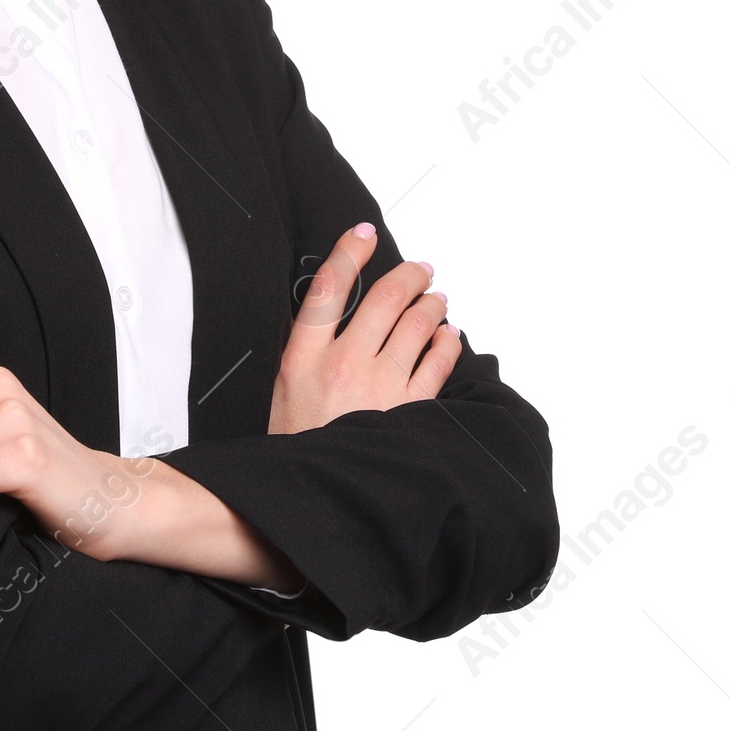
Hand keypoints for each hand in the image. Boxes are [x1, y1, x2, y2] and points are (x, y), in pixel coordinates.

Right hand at [269, 223, 460, 432]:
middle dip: (408, 275)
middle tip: (420, 269)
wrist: (316, 497)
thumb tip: (328, 315)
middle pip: (383, 298)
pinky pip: (437, 363)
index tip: (364, 234)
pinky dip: (446, 343)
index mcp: (303, 357)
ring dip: (432, 304)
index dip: (349, 252)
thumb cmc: (297, 448)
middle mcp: (343, 364)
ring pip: (416, 324)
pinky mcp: (408, 411)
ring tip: (437, 298)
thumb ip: (305, 352)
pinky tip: (447, 336)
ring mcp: (379, 387)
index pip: (330, 287)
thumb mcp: (282, 392)